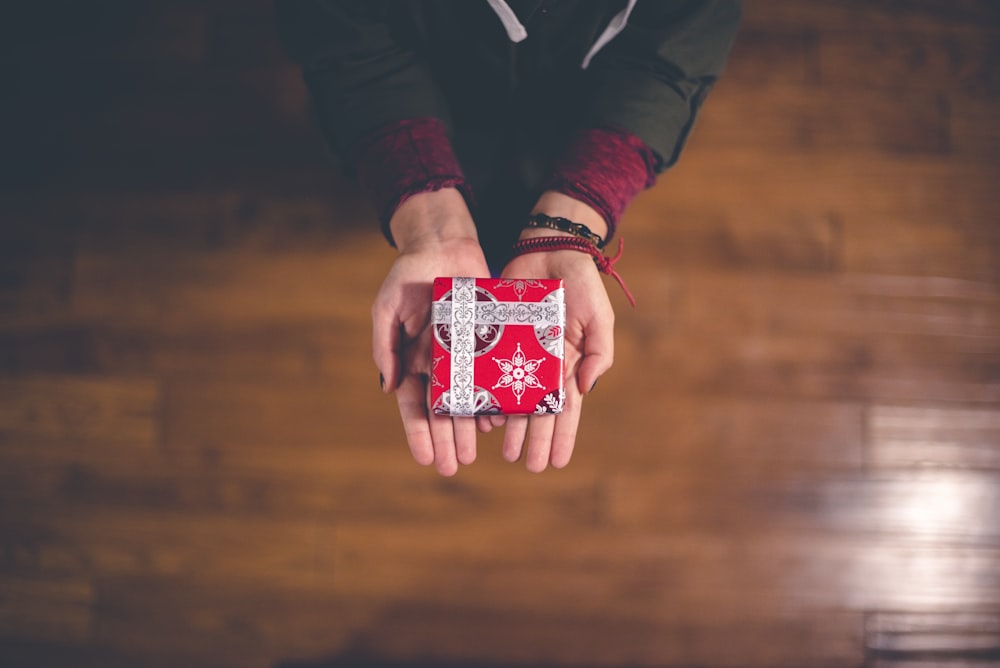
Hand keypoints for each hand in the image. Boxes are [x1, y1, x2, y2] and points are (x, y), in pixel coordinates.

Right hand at [372, 189, 489, 475]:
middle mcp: (439, 364)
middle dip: (446, 440)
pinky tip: (498, 420)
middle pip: (442, 411)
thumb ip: (385, 345)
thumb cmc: (410, 274)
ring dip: (468, 428)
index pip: (414, 405)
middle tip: (453, 467)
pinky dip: (494, 399)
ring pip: (467, 400)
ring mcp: (465, 355)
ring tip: (473, 453)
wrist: (444, 245)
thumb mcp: (388, 306)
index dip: (419, 433)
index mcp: (412, 360)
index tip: (426, 459)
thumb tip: (388, 387)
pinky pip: (492, 376)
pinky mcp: (487, 342)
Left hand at [497, 193, 614, 471]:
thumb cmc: (580, 283)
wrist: (548, 249)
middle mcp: (542, 365)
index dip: (563, 436)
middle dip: (535, 439)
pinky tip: (482, 416)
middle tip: (528, 465)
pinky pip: (488, 371)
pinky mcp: (495, 338)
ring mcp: (517, 354)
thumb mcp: (598, 317)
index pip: (566, 409)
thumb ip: (598, 352)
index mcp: (568, 364)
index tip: (558, 462)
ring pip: (512, 398)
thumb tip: (585, 388)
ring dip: (510, 426)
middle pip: (538, 411)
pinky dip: (486, 393)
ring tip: (504, 451)